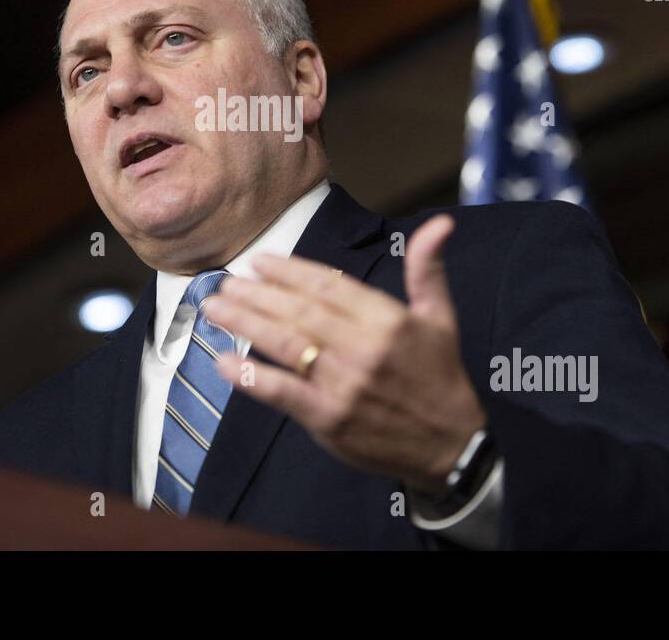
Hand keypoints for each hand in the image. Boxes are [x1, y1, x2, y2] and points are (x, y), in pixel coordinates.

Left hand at [202, 214, 484, 493]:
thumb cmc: (440, 377)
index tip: (259, 262)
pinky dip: (251, 376)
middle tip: (226, 282)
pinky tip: (224, 361)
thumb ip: (428, 269)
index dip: (289, 271)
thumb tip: (440, 224)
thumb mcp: (441, 317)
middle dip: (257, 294)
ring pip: (285, 344)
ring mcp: (344, 384)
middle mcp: (363, 348)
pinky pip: (282, 392)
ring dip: (245, 323)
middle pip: (299, 311)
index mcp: (387, 319)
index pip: (328, 285)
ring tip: (216, 308)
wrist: (452, 445)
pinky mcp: (330, 418)